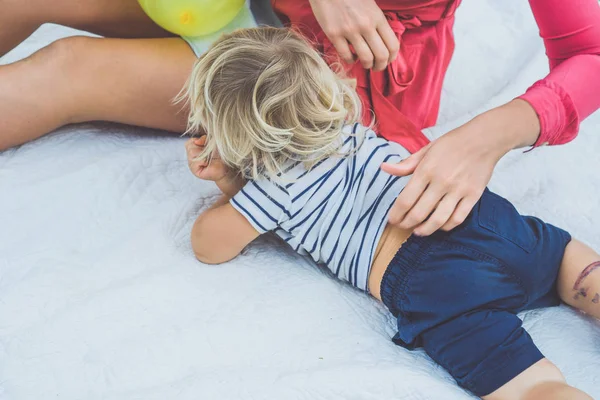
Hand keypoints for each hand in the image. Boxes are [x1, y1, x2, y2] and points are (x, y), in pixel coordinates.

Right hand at [185, 136, 245, 196]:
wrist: (227, 168)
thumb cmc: (220, 156)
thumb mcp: (212, 144)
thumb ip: (204, 139)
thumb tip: (197, 141)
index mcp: (193, 150)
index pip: (189, 142)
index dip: (199, 142)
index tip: (207, 146)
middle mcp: (190, 157)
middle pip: (190, 146)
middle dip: (202, 148)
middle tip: (209, 154)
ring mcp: (191, 164)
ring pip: (192, 152)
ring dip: (203, 154)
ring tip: (208, 159)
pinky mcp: (194, 171)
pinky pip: (196, 160)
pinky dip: (204, 160)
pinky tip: (207, 164)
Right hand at [309, 0, 398, 70]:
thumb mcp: (370, 5)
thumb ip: (377, 22)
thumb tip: (383, 41)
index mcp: (377, 17)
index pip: (393, 45)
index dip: (392, 58)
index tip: (388, 60)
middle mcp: (366, 25)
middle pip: (381, 55)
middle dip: (380, 66)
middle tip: (376, 67)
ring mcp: (350, 30)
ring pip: (365, 58)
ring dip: (366, 65)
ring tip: (364, 63)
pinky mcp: (334, 34)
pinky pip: (346, 55)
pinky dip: (350, 60)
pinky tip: (351, 57)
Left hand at [381, 100, 540, 235]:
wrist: (484, 139)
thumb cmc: (452, 144)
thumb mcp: (426, 150)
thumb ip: (405, 164)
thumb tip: (384, 168)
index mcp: (426, 170)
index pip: (405, 199)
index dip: (396, 214)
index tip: (392, 219)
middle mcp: (441, 182)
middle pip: (419, 213)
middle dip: (406, 224)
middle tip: (402, 226)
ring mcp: (458, 190)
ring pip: (438, 220)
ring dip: (425, 230)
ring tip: (418, 231)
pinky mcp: (473, 196)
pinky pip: (458, 218)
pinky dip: (446, 226)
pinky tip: (439, 226)